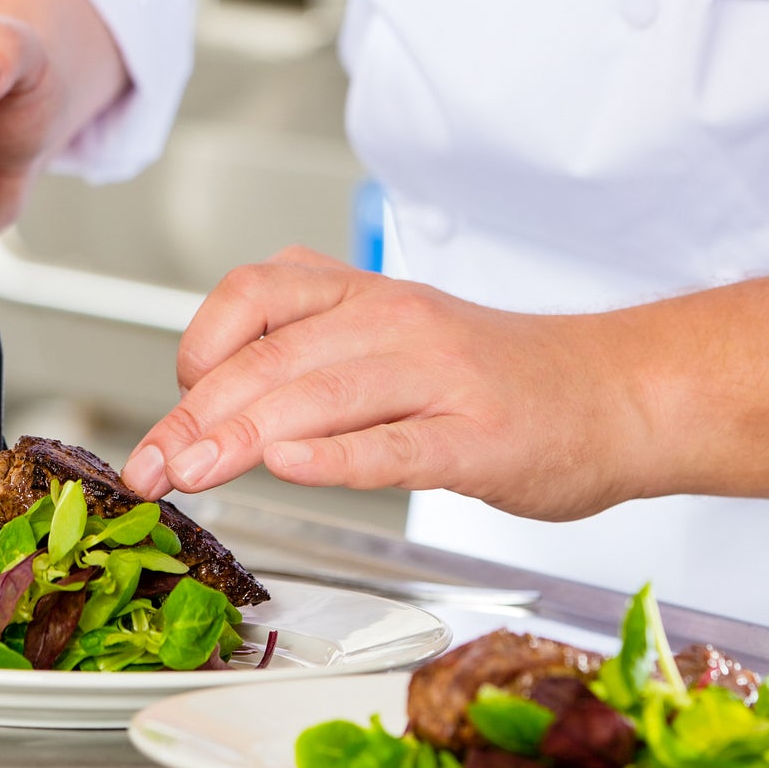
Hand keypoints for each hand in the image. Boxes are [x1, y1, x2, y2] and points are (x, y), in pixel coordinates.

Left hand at [121, 247, 643, 520]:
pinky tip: (292, 468)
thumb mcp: (395, 342)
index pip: (254, 297)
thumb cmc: (497, 379)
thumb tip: (208, 411)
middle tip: (153, 465)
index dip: (196, 351)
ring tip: (193, 471)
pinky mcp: (478, 437)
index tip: (167, 412)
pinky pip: (396, 443)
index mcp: (366, 295)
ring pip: (321, 395)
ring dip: (242, 435)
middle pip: (272, 358)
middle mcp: (396, 322)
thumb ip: (312, 361)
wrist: (615, 393)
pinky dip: (338, 457)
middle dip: (197, 415)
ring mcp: (439, 378)